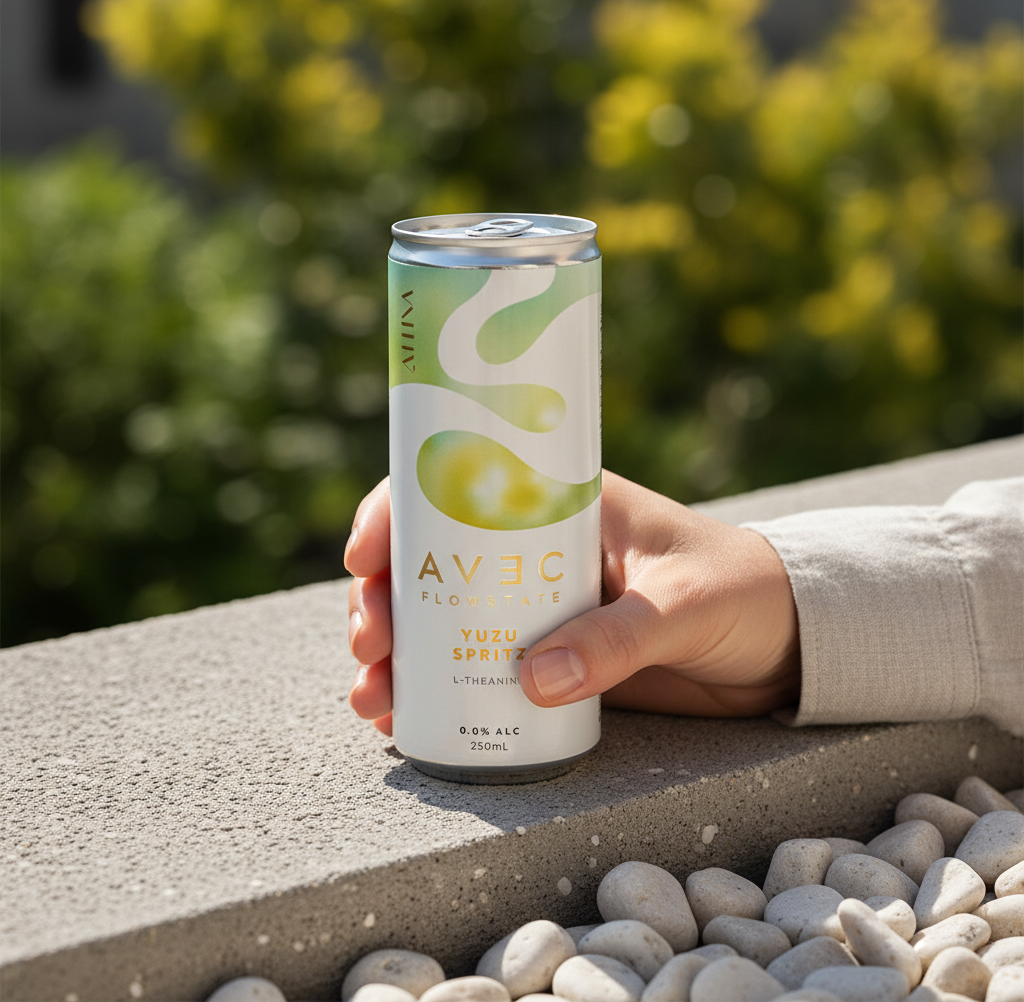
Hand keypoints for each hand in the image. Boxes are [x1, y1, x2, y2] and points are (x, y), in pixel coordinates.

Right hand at [345, 472, 799, 734]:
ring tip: (376, 701)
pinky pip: (473, 667)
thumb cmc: (744, 593)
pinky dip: (433, 692)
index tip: (367, 556)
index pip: (458, 481)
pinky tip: (406, 723)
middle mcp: (533, 547)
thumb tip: (530, 680)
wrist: (784, 645)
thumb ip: (618, 638)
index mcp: (561, 499)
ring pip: (440, 618)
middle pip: (431, 559)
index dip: (397, 512)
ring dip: (397, 655)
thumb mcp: (685, 605)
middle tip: (372, 647)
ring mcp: (534, 605)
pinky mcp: (546, 656)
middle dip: (385, 600)